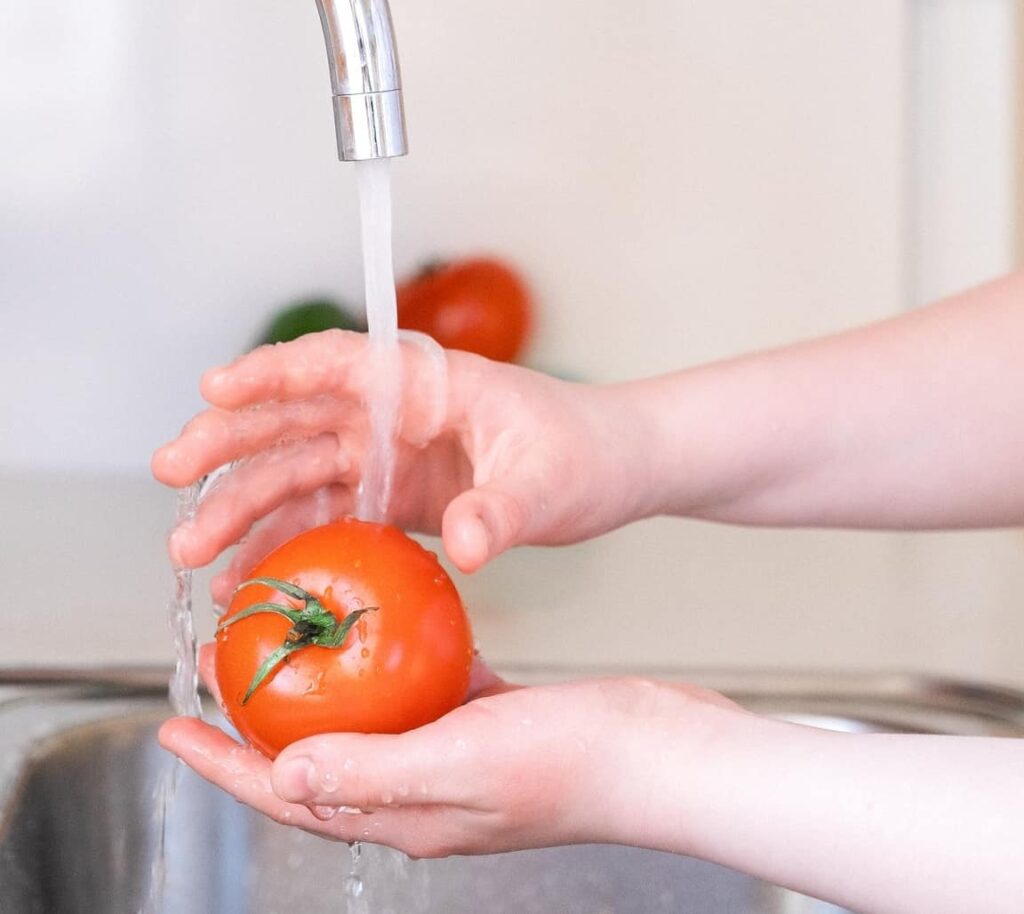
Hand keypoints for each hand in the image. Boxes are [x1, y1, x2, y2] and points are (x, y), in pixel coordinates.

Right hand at [152, 332, 653, 596]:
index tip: (216, 389)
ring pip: (299, 473)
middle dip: (231, 444)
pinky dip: (285, 545)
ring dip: (243, 508)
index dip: (274, 373)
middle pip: (297, 418)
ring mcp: (391, 456)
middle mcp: (396, 413)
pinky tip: (250, 576)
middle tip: (172, 474)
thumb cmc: (586, 452)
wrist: (612, 471)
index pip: (338, 362)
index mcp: (428, 382)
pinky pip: (326, 517)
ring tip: (194, 553)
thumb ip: (504, 509)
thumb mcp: (549, 481)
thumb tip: (466, 541)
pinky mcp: (396, 497)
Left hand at [158, 645, 740, 857]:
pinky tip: (395, 622)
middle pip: (317, 755)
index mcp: (405, 813)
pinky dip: (397, 660)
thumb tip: (284, 776)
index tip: (174, 726)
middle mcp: (422, 791)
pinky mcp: (489, 722)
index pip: (291, 793)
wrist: (658, 751)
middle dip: (261, 724)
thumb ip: (370, 772)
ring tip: (296, 641)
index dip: (225, 764)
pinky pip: (424, 689)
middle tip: (224, 671)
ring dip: (324, 686)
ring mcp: (456, 757)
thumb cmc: (574, 764)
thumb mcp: (463, 763)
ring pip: (368, 718)